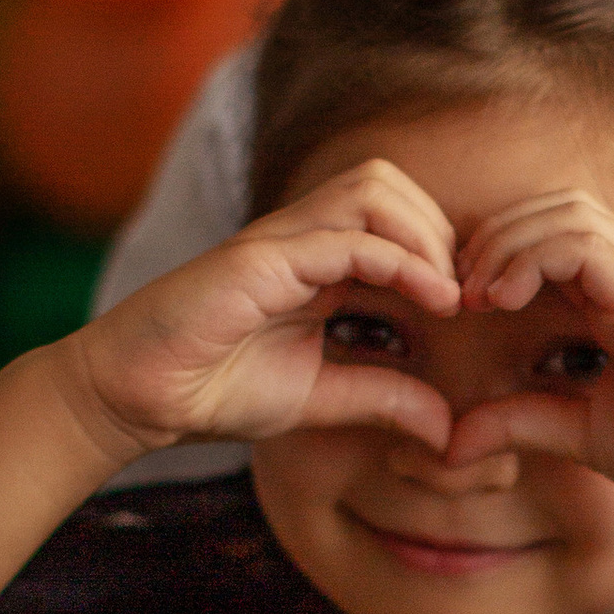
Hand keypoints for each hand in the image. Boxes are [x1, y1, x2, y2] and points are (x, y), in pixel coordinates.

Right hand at [61, 161, 461, 461]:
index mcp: (317, 259)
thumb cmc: (215, 389)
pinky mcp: (260, 257)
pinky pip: (345, 236)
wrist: (134, 396)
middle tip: (470, 294)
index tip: (479, 307)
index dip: (445, 252)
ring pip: (374, 187)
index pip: (397, 217)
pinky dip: (399, 259)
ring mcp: (280, 239)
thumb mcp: (321, 397)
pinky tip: (433, 300)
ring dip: (426, 233)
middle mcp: (302, 236)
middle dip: (443, 230)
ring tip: (450, 294)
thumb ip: (383, 398)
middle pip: (391, 183)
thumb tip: (448, 430)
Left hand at [448, 187, 613, 522]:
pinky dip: (533, 259)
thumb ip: (519, 422)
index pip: (555, 230)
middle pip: (557, 204)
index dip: (499, 251)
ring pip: (569, 211)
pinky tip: (504, 302)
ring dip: (508, 244)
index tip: (463, 303)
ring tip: (479, 297)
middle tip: (460, 293)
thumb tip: (450, 443)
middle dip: (496, 236)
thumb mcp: (579, 430)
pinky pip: (587, 247)